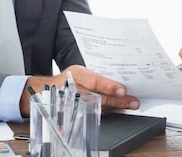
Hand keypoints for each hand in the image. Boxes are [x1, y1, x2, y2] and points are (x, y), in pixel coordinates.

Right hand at [19, 64, 139, 116]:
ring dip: (116, 107)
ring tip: (130, 105)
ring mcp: (75, 103)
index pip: (94, 81)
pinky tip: (119, 109)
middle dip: (118, 100)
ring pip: (98, 106)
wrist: (49, 89)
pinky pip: (95, 112)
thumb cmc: (70, 77)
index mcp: (76, 74)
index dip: (108, 86)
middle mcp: (75, 89)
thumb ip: (97, 73)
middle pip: (99, 97)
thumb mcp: (80, 70)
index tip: (122, 90)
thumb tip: (120, 74)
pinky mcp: (76, 112)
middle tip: (132, 101)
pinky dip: (108, 111)